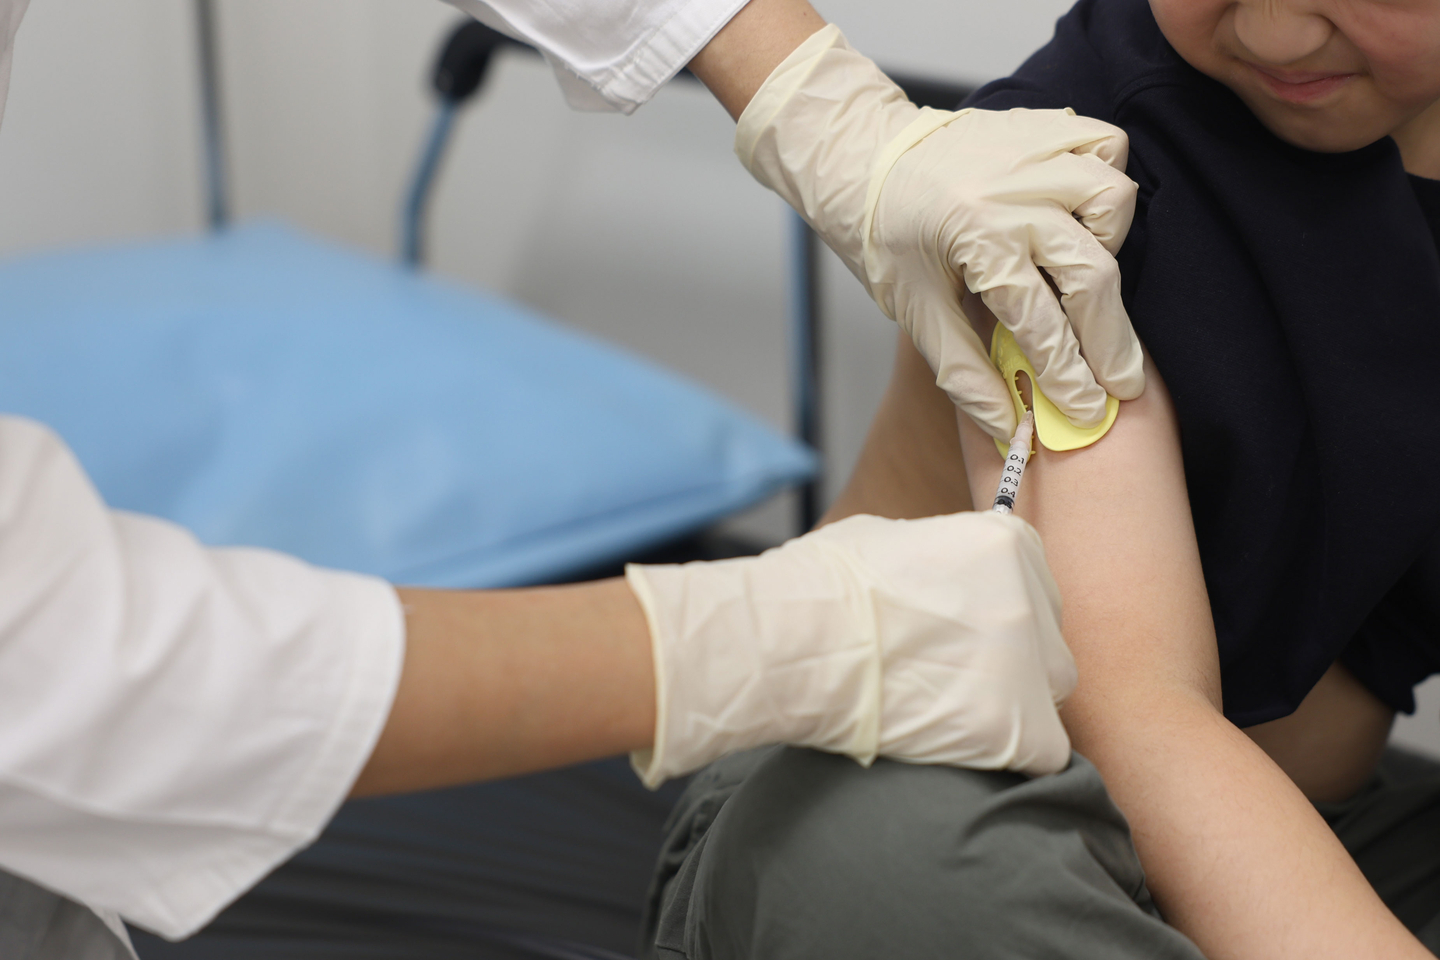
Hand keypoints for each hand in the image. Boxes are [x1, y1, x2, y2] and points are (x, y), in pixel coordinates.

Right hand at [627, 511, 1075, 786]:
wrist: (798, 640)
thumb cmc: (824, 588)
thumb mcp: (889, 539)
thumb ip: (937, 556)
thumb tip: (938, 576)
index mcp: (1004, 542)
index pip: (1033, 580)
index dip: (996, 610)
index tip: (961, 630)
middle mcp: (1029, 596)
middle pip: (1046, 637)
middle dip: (1011, 657)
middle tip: (952, 675)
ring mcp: (1028, 661)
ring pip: (1050, 692)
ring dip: (1013, 704)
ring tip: (951, 712)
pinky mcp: (1018, 725)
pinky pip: (1043, 751)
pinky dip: (1009, 755)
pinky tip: (963, 747)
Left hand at [736, 24, 1143, 439]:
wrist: (864, 161)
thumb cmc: (886, 239)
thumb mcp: (915, 314)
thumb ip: (965, 373)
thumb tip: (1009, 427)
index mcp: (976, 238)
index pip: (1041, 323)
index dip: (1069, 376)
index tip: (1090, 412)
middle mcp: (1013, 192)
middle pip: (1091, 273)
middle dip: (1109, 339)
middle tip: (1121, 380)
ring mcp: (1032, 152)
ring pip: (1112, 198)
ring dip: (1108, 245)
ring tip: (1082, 276)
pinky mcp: (1041, 125)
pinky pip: (1104, 144)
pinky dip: (1105, 177)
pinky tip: (1081, 212)